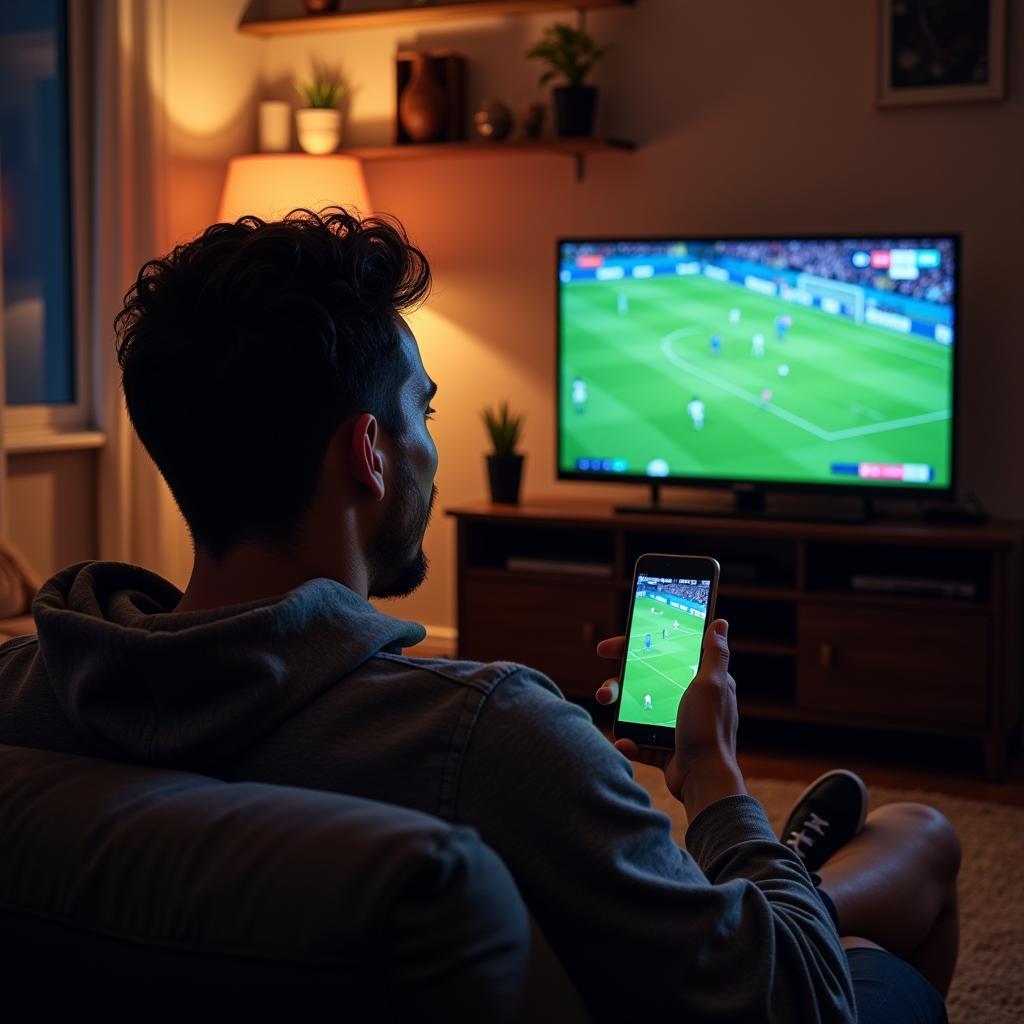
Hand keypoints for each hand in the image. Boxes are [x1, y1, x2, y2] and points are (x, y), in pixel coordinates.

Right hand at [595, 620, 744, 813]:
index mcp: (700, 683)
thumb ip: (714, 654)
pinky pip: (639, 739)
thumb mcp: (711, 685)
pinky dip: (629, 740)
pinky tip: (623, 741)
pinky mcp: (665, 747)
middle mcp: (688, 701)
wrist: (703, 779)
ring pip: (638, 709)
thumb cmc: (709, 730)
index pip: (664, 656)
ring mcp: (674, 725)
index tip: (612, 647)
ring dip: (619, 708)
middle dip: (619, 682)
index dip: (636, 648)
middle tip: (602, 685)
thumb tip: (720, 623)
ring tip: (605, 706)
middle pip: (645, 682)